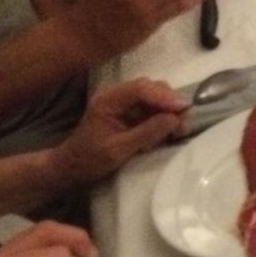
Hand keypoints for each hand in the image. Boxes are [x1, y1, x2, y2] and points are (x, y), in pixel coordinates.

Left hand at [53, 78, 185, 185]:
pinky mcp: (131, 112)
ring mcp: (125, 103)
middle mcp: (118, 95)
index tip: (183, 109)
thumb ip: (147, 133)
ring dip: (169, 111)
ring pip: (155, 97)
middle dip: (169, 103)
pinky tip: (168, 131)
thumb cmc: (90, 160)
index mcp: (109, 100)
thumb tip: (175, 118)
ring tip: (179, 129)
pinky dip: (164, 118)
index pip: (141, 88)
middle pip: (151, 88)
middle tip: (183, 123)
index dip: (164, 97)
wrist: (72, 168)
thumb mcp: (118, 150)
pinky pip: (153, 108)